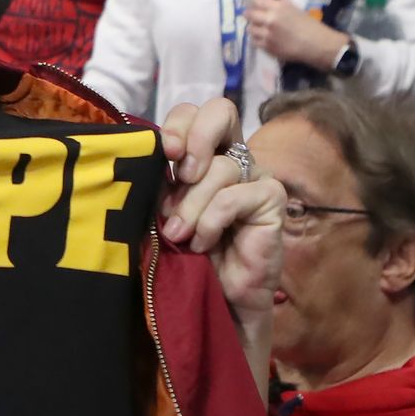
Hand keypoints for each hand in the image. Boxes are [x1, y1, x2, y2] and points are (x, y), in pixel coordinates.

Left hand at [158, 100, 285, 393]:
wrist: (210, 305)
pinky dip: (213, 220)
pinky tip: (203, 244)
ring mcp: (254, 178)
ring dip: (192, 203)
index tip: (161, 153)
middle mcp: (230, 158)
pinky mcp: (271, 203)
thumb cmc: (179, 258)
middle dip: (193, 139)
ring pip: (221, 166)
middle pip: (221, 110)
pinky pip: (240, 195)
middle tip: (178, 175)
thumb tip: (143, 156)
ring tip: (178, 235)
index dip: (177, 124)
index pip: (192, 111)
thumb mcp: (159, 214)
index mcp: (200, 154)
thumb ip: (157, 183)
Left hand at [248, 0, 345, 67]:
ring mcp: (267, 33)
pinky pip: (254, 41)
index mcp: (278, 7)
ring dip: (254, 28)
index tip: (253, 4)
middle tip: (253, 16)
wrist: (315, 45)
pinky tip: (264, 38)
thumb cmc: (309, 26)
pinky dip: (257, 39)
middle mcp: (270, 19)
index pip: (257, 0)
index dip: (253, 2)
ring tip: (260, 29)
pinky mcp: (266, 46)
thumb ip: (283, 3)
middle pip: (249, 14)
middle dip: (250, 14)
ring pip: (250, 28)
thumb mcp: (296, 9)